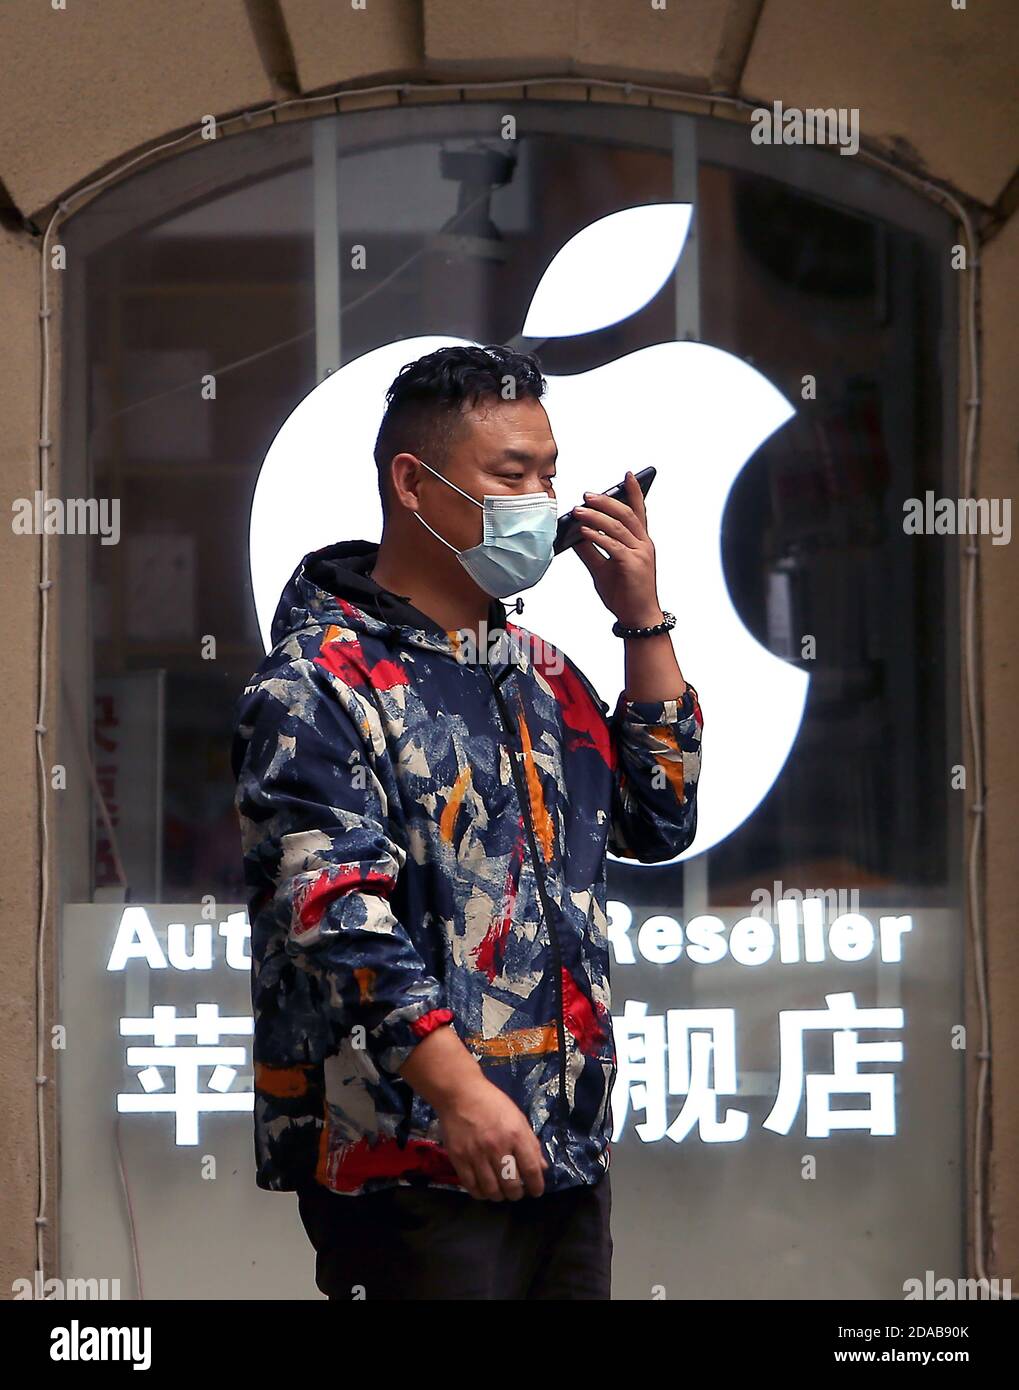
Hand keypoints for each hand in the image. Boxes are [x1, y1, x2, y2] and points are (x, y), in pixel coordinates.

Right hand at [433, 1075, 548, 1200]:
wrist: (460, 1094)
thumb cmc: (493, 1103)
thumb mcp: (518, 1118)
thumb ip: (531, 1144)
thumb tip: (542, 1168)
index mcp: (515, 1135)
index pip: (531, 1170)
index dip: (536, 1186)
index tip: (536, 1191)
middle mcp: (497, 1147)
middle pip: (511, 1184)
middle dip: (517, 1194)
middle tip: (516, 1192)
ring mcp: (476, 1154)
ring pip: (492, 1190)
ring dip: (499, 1196)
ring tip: (501, 1192)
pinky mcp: (459, 1158)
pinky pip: (472, 1186)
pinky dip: (480, 1193)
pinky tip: (484, 1190)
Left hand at [572, 470, 664, 625]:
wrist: (637, 617)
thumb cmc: (624, 594)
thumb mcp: (603, 569)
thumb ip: (591, 551)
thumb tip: (573, 534)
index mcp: (641, 543)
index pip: (638, 512)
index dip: (635, 492)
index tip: (627, 475)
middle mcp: (644, 545)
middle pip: (626, 514)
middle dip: (607, 501)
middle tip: (586, 495)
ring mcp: (640, 554)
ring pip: (618, 527)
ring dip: (596, 516)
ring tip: (578, 510)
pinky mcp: (633, 566)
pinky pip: (613, 546)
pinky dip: (597, 536)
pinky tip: (583, 531)